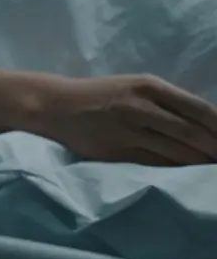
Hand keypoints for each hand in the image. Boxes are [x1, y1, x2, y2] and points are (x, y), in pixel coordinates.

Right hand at [39, 75, 216, 165]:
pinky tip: (188, 172)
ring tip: (212, 167)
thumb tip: (208, 126)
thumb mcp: (135, 88)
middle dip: (216, 149)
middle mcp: (141, 107)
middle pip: (193, 133)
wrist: (57, 105)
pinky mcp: (119, 151)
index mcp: (149, 86)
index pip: (200, 109)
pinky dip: (177, 169)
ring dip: (201, 162)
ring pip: (178, 152)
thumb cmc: (102, 95)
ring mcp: (130, 130)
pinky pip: (158, 163)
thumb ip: (167, 103)